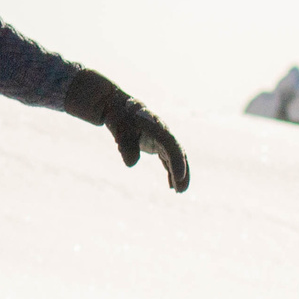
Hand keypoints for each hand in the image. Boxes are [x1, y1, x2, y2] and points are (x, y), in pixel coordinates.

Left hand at [65, 71, 189, 192]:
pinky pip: (168, 159)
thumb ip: (125, 145)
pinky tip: (171, 186)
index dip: (177, 162)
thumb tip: (131, 164)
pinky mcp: (157, 144)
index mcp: (157, 127)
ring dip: (178, 174)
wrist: (117, 107)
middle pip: (178, 153)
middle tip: (181, 191)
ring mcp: (161, 138)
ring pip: (175, 158)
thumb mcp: (119, 129)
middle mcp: (163, 132)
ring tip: (178, 192)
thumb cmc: (118, 116)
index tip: (178, 177)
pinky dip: (170, 171)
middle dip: (182, 172)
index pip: (171, 146)